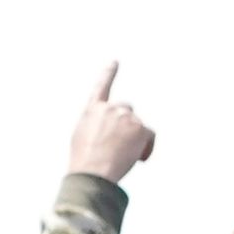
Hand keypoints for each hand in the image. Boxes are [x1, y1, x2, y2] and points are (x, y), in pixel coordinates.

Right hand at [66, 61, 156, 184]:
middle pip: (127, 109)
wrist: (93, 171)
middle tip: (122, 144)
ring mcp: (126, 116)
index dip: (109, 73)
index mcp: (92, 109)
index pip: (102, 86)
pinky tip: (137, 159)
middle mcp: (110, 108)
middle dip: (127, 123)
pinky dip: (147, 147)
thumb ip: (97, 124)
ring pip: (138, 125)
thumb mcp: (83, 136)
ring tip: (123, 156)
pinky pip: (150, 136)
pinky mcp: (141, 128)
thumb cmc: (85, 160)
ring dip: (136, 139)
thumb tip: (108, 129)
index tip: (115, 62)